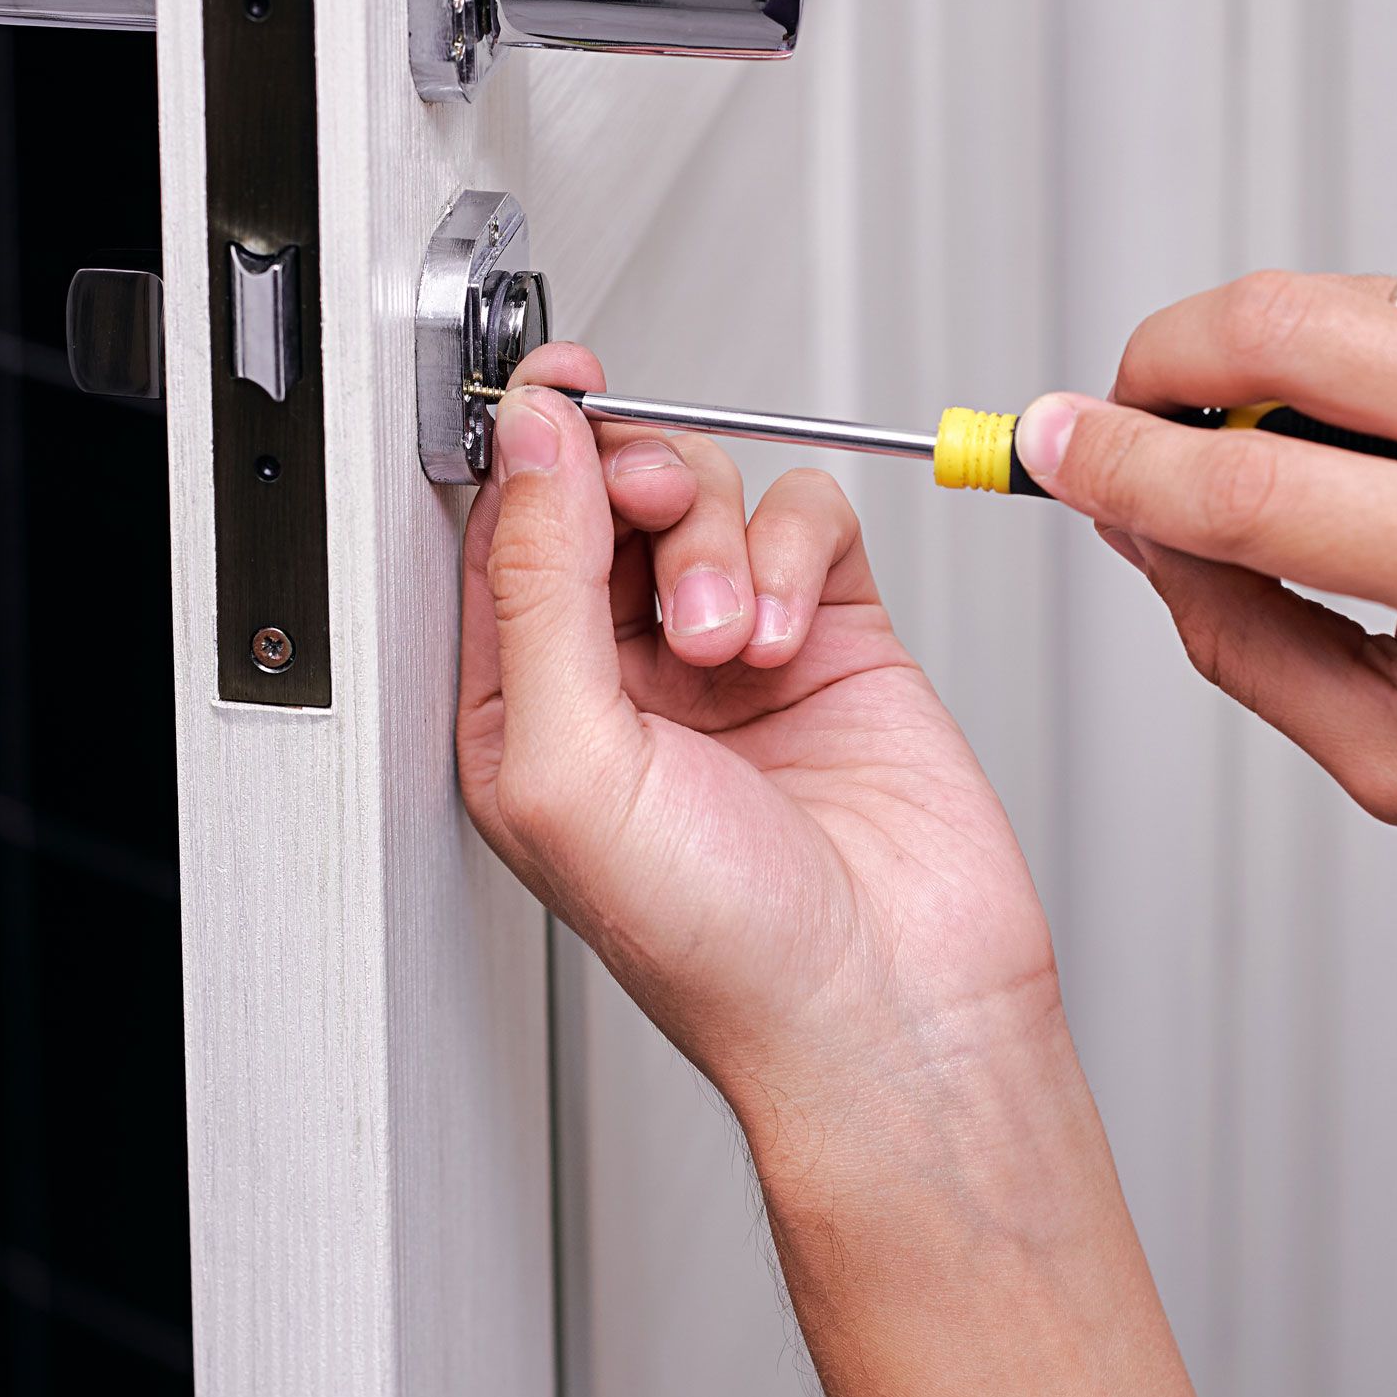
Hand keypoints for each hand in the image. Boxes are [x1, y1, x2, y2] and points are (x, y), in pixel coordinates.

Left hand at [459, 342, 1189, 1396]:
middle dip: (635, 491)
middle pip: (605, 493)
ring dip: (719, 541)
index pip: (504, 535)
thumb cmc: (720, 947)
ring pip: (705, 492)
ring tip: (732, 639)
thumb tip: (530, 442)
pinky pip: (802, 517)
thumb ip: (538, 582)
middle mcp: (619, 671)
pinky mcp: (827, 632)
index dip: (526, 450)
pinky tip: (787, 640)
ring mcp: (727, 646)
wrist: (893, 1009)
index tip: (555, 388)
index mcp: (524, 706)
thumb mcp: (569, 761)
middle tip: (658, 517)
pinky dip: (794, 553)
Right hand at [1015, 272, 1396, 834]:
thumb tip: (1135, 528)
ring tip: (1304, 466)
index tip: (1043, 444)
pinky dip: (1349, 359)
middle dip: (1157, 362)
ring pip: (1336, 298)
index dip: (1112, 459)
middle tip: (1132, 423)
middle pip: (1274, 326)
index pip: (1242, 485)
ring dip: (1258, 365)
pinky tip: (1391, 443)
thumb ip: (1241, 640)